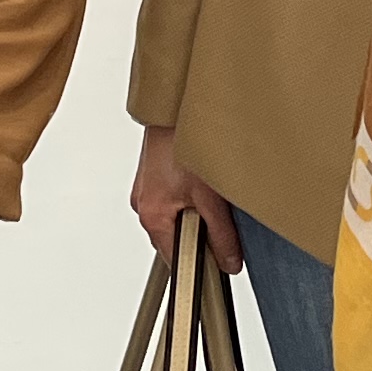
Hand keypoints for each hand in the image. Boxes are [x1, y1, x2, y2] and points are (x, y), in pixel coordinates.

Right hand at [129, 125, 243, 272]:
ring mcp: (147, 189)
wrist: (173, 107)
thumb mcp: (210, 196)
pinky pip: (172, 198)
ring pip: (175, 217)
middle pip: (174, 238)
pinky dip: (188, 196)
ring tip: (211, 193)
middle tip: (220, 217)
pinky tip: (202, 181)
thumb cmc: (183, 143)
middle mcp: (143, 205)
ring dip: (194, 213)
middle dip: (198, 235)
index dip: (199, 264)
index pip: (174, 260)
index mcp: (153, 216)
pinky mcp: (153, 175)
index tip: (218, 261)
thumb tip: (228, 261)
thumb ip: (220, 233)